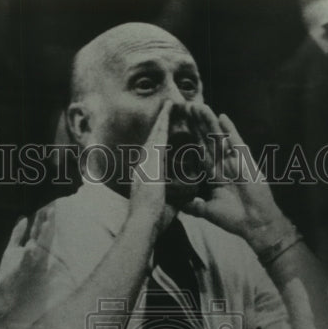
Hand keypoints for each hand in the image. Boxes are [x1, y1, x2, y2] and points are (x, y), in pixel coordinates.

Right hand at [128, 100, 176, 232]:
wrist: (144, 223)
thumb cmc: (153, 221)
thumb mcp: (166, 207)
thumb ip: (174, 199)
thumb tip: (184, 199)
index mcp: (146, 178)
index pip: (155, 157)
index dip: (160, 144)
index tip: (163, 136)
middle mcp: (143, 166)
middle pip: (153, 141)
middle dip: (160, 126)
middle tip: (166, 111)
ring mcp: (145, 161)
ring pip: (156, 134)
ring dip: (162, 119)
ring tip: (168, 105)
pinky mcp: (151, 159)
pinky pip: (159, 135)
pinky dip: (163, 122)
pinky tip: (168, 110)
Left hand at [183, 105, 291, 252]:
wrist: (255, 223)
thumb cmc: (234, 218)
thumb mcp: (207, 211)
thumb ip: (193, 205)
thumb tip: (177, 205)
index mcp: (215, 174)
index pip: (201, 151)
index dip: (192, 138)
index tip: (182, 125)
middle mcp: (224, 164)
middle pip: (208, 140)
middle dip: (198, 124)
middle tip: (188, 106)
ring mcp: (236, 161)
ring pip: (219, 138)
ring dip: (209, 122)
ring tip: (199, 106)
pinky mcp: (246, 162)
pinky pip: (236, 143)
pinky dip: (229, 130)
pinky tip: (222, 117)